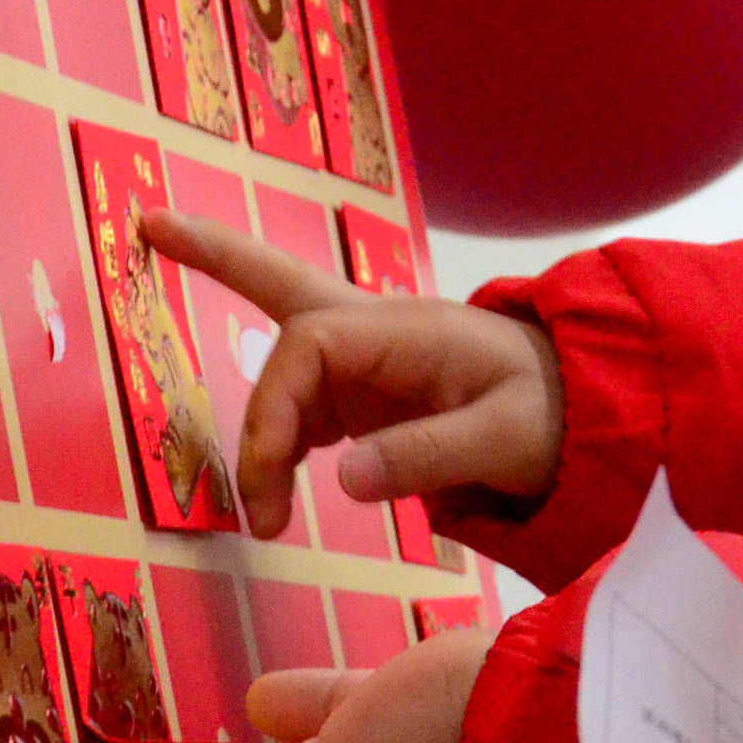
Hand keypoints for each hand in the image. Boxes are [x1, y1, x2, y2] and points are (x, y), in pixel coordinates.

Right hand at [139, 207, 564, 535]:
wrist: (593, 413)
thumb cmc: (556, 415)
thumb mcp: (506, 439)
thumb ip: (427, 456)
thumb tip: (341, 479)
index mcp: (406, 331)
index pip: (307, 349)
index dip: (272, 415)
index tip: (272, 490)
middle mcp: (378, 335)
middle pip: (282, 287)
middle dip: (216, 257)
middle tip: (149, 225)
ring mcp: (373, 364)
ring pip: (287, 372)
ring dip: (261, 435)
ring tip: (262, 517)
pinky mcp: (375, 398)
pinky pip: (308, 408)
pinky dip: (283, 446)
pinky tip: (278, 492)